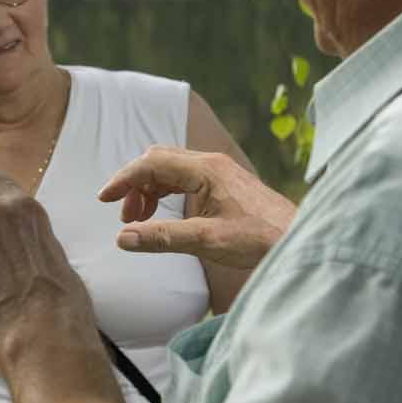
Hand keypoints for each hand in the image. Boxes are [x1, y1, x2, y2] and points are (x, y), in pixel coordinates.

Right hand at [98, 146, 297, 268]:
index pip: (150, 164)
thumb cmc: (258, 239)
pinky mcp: (225, 183)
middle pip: (158, 161)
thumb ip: (162, 238)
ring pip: (171, 169)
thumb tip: (122, 238)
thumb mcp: (206, 241)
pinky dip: (167, 193)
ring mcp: (219, 171)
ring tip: (141, 220)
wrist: (297, 239)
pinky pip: (185, 178)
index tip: (104, 200)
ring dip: (150, 190)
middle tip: (125, 217)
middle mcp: (211, 163)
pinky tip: (165, 215)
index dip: (123, 180)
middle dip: (135, 185)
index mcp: (205, 170)